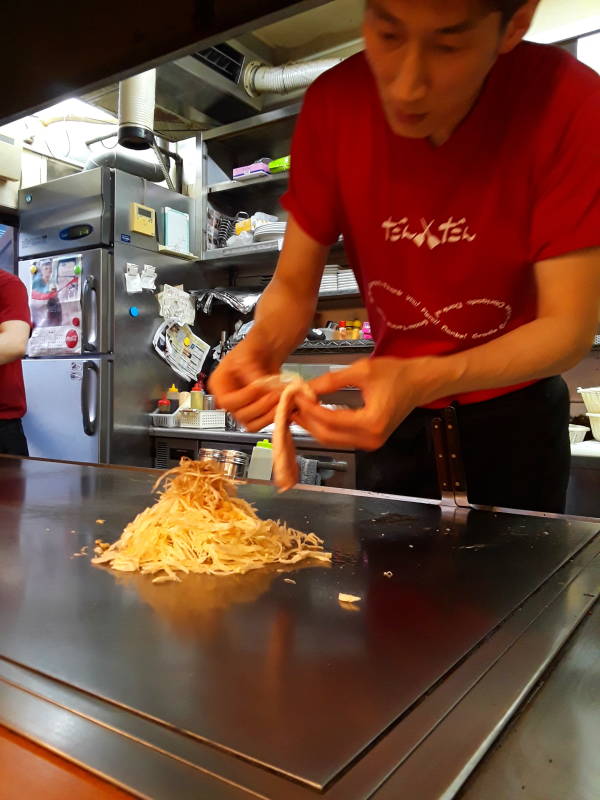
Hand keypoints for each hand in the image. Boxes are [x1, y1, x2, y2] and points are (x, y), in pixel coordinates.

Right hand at [208, 338, 282, 431]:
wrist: (267, 350)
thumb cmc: (252, 348)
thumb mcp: (247, 354)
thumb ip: (251, 371)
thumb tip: (259, 386)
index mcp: (219, 385)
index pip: (227, 401)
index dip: (245, 397)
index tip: (259, 385)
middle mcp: (230, 399)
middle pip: (240, 416)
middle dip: (260, 406)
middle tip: (273, 393)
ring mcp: (244, 408)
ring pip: (252, 424)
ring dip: (268, 414)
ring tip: (279, 399)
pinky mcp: (258, 413)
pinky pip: (264, 423)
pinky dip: (275, 416)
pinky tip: (283, 403)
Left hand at [293, 357, 427, 449]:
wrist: (420, 382)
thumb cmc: (396, 373)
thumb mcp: (361, 370)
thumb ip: (331, 380)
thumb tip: (305, 388)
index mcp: (371, 422)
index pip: (330, 420)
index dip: (309, 409)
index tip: (295, 395)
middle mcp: (371, 439)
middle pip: (327, 435)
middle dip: (306, 419)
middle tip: (291, 402)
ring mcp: (370, 443)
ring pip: (331, 439)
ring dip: (312, 425)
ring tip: (298, 407)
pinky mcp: (369, 441)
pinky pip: (340, 437)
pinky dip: (324, 426)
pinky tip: (313, 413)